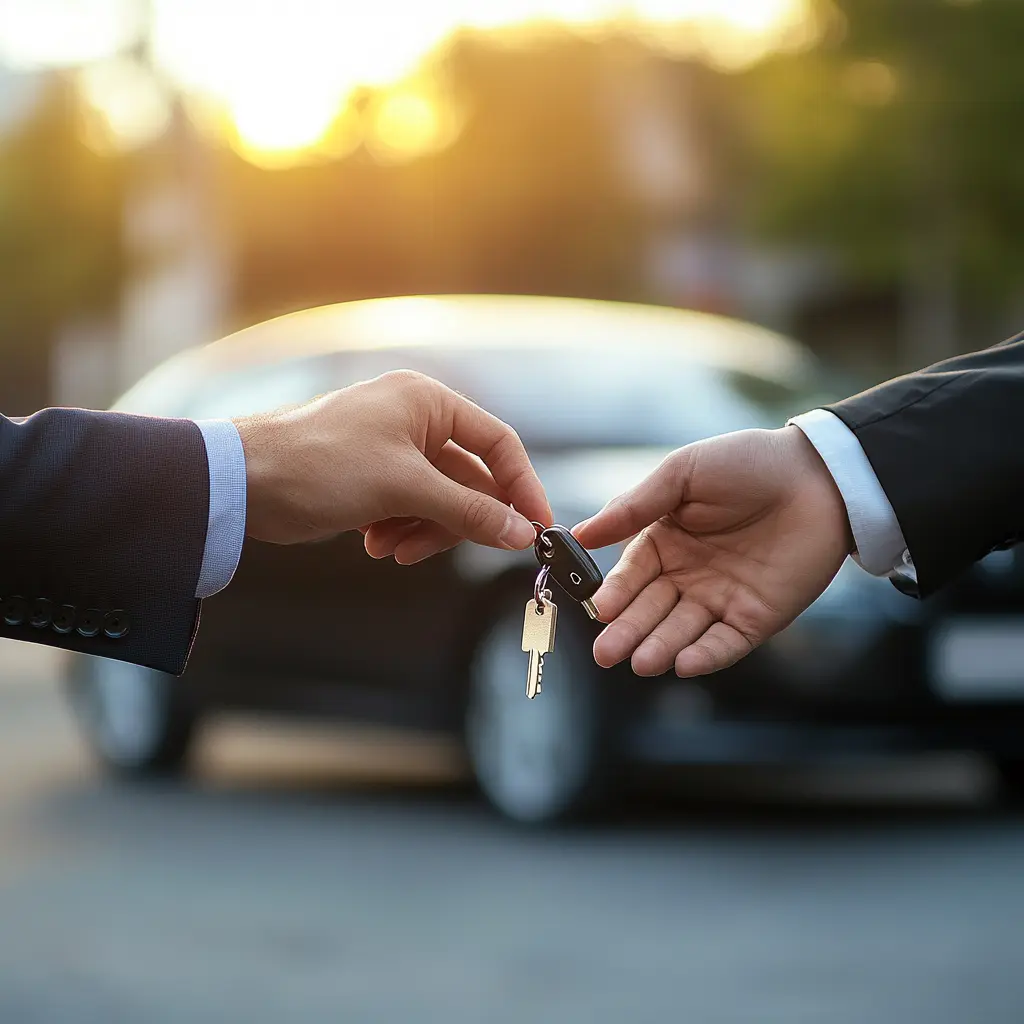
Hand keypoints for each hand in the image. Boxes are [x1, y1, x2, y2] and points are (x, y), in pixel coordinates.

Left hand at [236, 370, 550, 559]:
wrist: (245, 484)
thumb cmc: (319, 464)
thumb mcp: (404, 488)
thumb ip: (469, 511)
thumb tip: (519, 532)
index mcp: (428, 402)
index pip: (498, 443)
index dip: (521, 486)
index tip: (536, 527)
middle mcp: (415, 421)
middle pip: (469, 481)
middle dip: (454, 521)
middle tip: (444, 549)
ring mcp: (394, 452)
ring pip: (440, 502)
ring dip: (424, 532)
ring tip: (393, 549)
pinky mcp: (374, 479)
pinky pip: (412, 510)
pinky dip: (401, 531)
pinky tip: (377, 544)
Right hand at [572, 426, 853, 676]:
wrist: (820, 475)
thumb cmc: (748, 464)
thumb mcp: (682, 474)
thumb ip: (633, 507)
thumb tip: (579, 533)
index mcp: (665, 541)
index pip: (631, 575)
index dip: (616, 593)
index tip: (600, 610)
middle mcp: (688, 575)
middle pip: (651, 610)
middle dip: (629, 633)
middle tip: (607, 655)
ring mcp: (721, 599)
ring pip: (682, 632)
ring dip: (661, 648)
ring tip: (642, 663)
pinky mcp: (756, 618)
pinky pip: (726, 643)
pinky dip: (705, 655)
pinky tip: (684, 663)